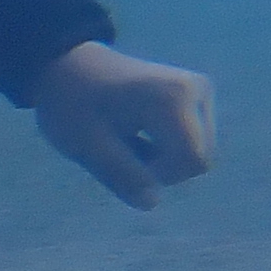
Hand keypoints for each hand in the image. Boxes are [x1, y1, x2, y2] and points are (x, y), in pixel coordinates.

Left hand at [33, 42, 216, 208]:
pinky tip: (135, 131)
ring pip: (197, 152)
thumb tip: (150, 204)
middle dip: (162, 168)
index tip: (122, 161)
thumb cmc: (72, 105)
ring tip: (125, 138)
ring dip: (161, 158)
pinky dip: (164, 146)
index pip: (191, 161)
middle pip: (199, 159)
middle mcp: (196, 90)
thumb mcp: (87, 145)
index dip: (160, 175)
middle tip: (119, 150)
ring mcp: (200, 90)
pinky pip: (192, 140)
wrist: (69, 66)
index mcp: (172, 100)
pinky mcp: (197, 95)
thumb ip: (120, 175)